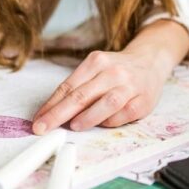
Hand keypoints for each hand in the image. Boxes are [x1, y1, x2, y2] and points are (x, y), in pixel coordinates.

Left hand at [31, 50, 171, 134]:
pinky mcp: (143, 101)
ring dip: (88, 117)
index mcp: (97, 61)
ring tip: (73, 126)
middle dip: (59, 114)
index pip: (69, 86)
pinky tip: (101, 124)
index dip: (51, 105)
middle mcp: (113, 72)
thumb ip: (77, 88)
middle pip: (82, 95)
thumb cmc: (117, 70)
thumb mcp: (95, 69)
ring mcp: (130, 86)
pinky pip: (123, 114)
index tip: (38, 119)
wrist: (150, 61)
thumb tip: (51, 112)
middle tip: (43, 127)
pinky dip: (110, 122)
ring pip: (107, 103)